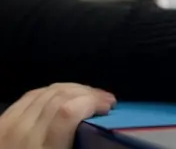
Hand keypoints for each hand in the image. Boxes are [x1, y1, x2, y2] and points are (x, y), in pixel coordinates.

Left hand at [0, 83, 115, 148]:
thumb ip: (81, 147)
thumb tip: (102, 133)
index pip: (68, 112)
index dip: (92, 101)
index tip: (108, 106)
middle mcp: (24, 133)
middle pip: (60, 97)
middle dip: (89, 93)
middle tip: (105, 100)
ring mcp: (10, 124)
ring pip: (48, 91)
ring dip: (74, 89)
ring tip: (89, 96)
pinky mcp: (3, 120)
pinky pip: (32, 95)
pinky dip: (52, 91)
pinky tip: (64, 96)